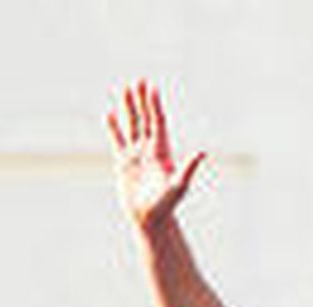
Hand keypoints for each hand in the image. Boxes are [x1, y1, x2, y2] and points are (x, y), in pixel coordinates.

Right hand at [107, 81, 205, 232]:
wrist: (150, 219)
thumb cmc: (167, 205)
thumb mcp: (179, 185)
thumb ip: (189, 168)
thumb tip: (203, 151)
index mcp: (163, 151)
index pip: (158, 122)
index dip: (155, 105)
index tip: (152, 88)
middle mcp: (150, 149)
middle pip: (145, 119)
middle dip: (142, 101)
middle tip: (138, 81)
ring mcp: (136, 155)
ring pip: (132, 126)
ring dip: (129, 109)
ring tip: (124, 89)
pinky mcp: (124, 163)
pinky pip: (118, 141)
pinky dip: (114, 128)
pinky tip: (109, 114)